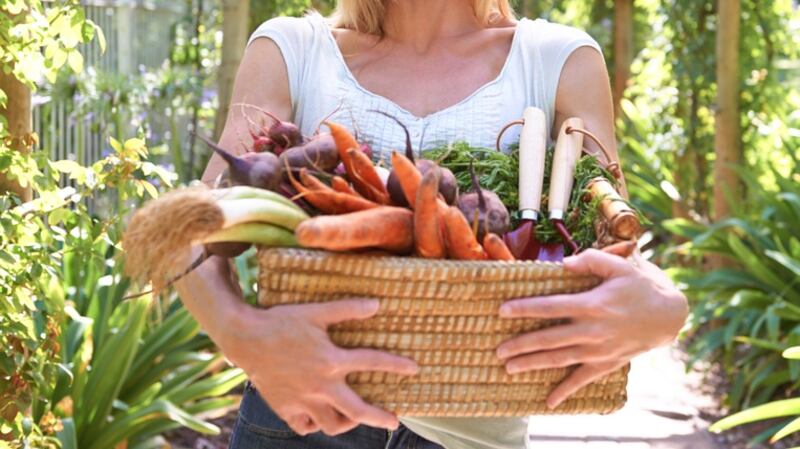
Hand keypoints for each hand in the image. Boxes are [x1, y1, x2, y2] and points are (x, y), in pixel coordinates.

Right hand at [217, 298, 418, 435]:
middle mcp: (321, 385)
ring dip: (347, 423)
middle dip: (379, 418)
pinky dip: (315, 424)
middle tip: (394, 421)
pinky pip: (305, 426)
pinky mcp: (286, 408)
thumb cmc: (281, 321)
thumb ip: (347, 310)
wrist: (245, 338)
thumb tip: (377, 304)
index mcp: (331, 360)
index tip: (414, 369)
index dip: (396, 365)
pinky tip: (320, 416)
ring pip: (331, 424)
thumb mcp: (315, 312)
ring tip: (354, 417)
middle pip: (357, 411)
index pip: (372, 363)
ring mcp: (303, 400)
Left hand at [495, 249, 687, 408]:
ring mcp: (598, 349)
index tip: (502, 311)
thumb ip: (591, 260)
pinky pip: (583, 380)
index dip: (525, 309)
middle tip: (498, 349)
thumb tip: (564, 263)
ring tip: (508, 367)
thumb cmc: (640, 286)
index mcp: (592, 304)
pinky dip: (565, 391)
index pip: (551, 306)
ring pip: (560, 359)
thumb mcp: (620, 265)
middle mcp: (592, 329)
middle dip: (521, 344)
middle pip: (549, 338)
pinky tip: (548, 401)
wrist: (668, 316)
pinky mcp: (606, 363)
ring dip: (533, 364)